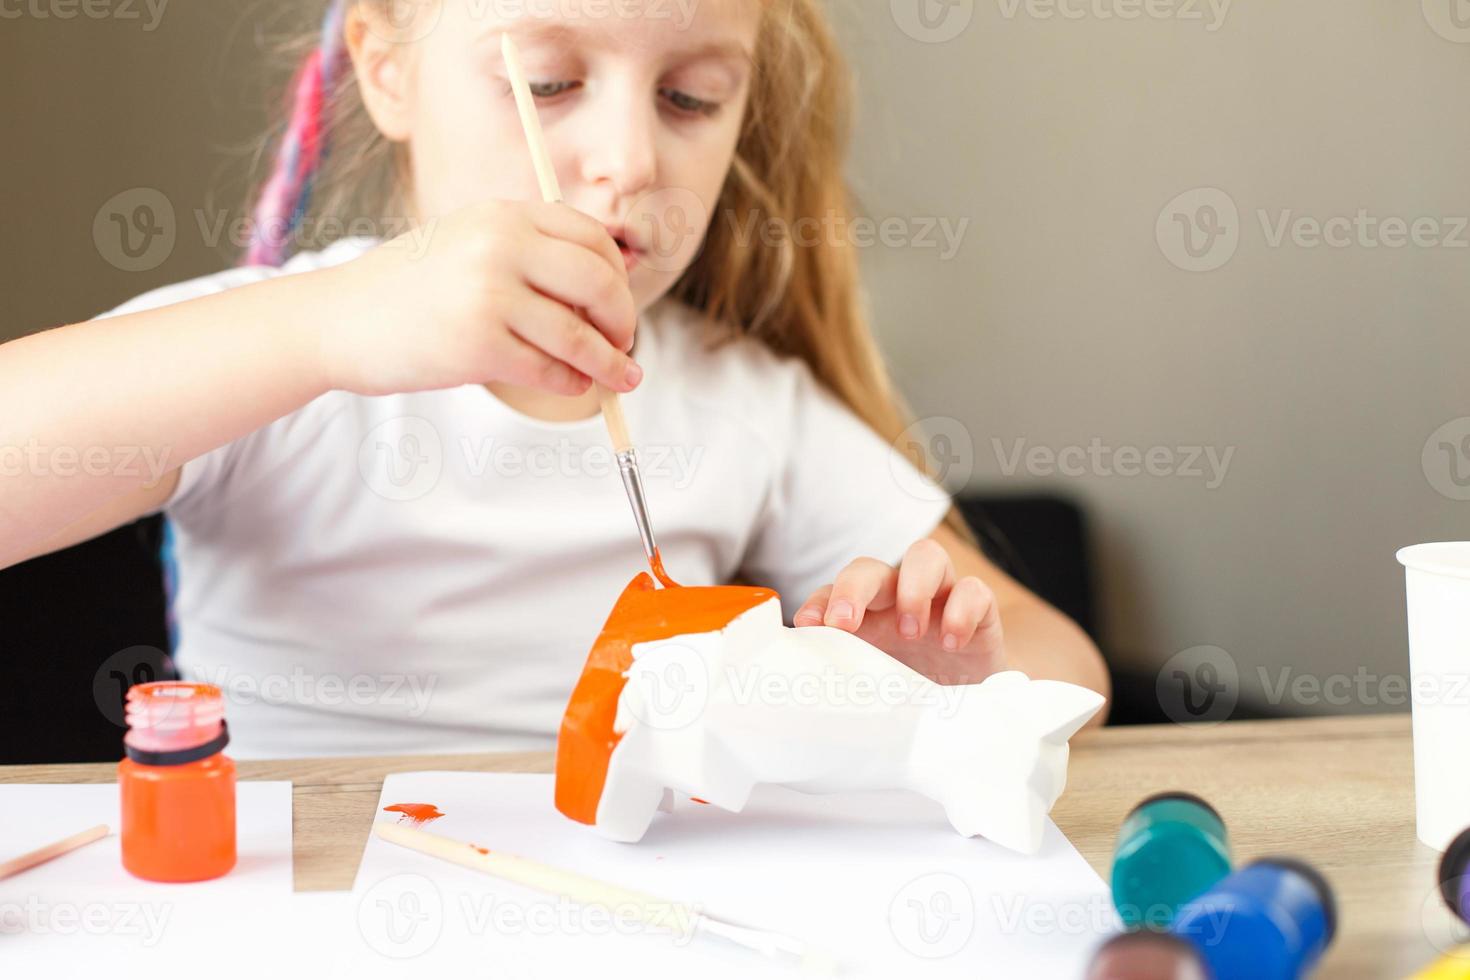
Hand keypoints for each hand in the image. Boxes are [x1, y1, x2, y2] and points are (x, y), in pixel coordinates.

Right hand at [318, 201, 639, 397]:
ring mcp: (490, 294)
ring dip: (607, 362)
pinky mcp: (479, 345)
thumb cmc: (409, 289)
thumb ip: (528, 254)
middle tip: (624, 344)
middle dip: (623, 320)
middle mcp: (501, 245)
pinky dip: (572, 382)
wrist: (337, 319)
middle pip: (600, 283)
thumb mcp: (468, 243)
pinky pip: (550, 369)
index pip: (592, 238)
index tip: (619, 305)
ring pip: (580, 334)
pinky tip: (573, 385)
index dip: (618, 276)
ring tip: (619, 377)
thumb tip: (606, 296)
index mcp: (503, 213)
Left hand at [793, 538, 1004, 684]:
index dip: (818, 602)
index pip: (833, 592)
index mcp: (867, 616)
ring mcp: (941, 598)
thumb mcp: (875, 686)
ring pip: (926, 554)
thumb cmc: (915, 693)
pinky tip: (951, 644)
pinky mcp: (980, 611)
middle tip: (844, 623)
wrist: (973, 709)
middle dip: (853, 588)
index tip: (806, 625)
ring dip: (913, 589)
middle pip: (871, 568)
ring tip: (909, 632)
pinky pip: (974, 589)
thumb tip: (805, 678)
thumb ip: (844, 674)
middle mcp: (899, 598)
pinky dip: (962, 611)